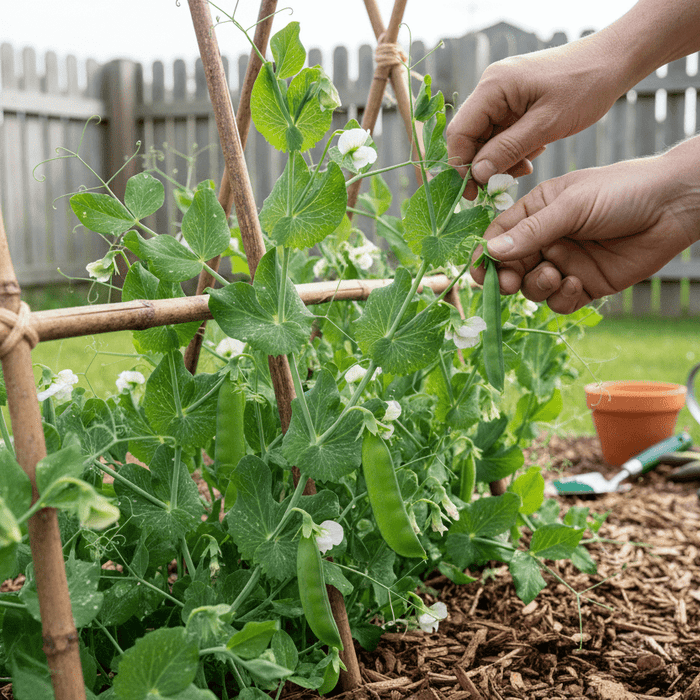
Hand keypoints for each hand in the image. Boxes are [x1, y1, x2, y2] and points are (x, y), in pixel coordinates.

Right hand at [446, 31, 626, 197]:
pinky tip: (532, 154)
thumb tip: (476, 174)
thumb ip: (508, 149)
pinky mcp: (514, 103)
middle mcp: (491, 88)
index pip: (460, 132)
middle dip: (483, 165)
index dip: (461, 165)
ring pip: (486, 139)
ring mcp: (502, 95)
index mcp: (493, 86)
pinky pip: (502, 134)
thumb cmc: (585, 86)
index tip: (474, 192)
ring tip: (525, 167)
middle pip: (470, 137)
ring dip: (501, 160)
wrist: (613, 61)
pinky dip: (512, 150)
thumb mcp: (546, 124)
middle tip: (499, 187)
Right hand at [470, 139, 699, 313]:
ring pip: (533, 288)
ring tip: (556, 275)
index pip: (499, 236)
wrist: (673, 206)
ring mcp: (566, 263)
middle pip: (511, 267)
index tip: (480, 272)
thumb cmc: (622, 191)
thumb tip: (491, 250)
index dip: (486, 255)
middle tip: (510, 282)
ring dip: (538, 286)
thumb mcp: (571, 206)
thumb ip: (532, 231)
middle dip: (507, 277)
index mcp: (537, 212)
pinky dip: (562, 298)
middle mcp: (547, 239)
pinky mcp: (586, 285)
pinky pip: (560, 302)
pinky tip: (576, 284)